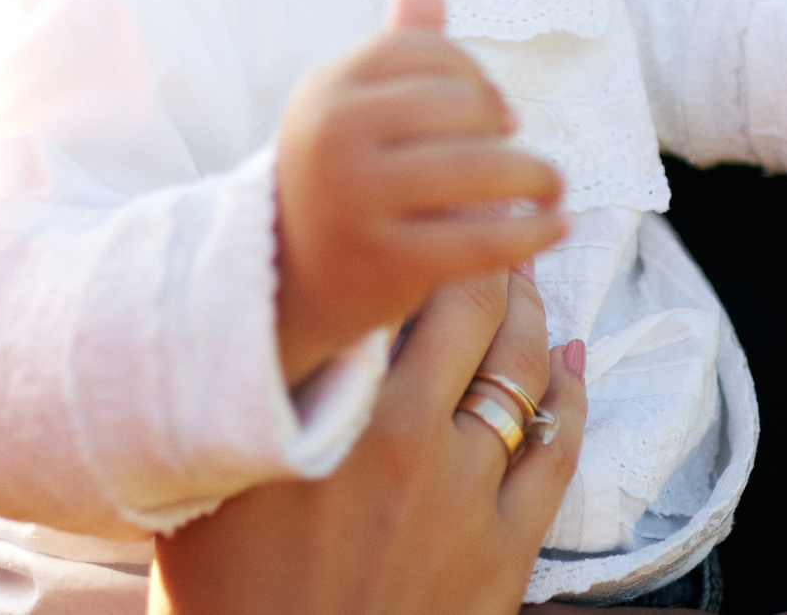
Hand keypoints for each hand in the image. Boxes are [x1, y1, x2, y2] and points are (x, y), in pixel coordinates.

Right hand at [154, 268, 587, 614]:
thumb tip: (277, 319)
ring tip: (523, 280)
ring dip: (529, 311)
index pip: (388, 287)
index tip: (417, 210)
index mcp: (329, 411)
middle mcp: (403, 436)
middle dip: (480, 256)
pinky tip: (570, 361)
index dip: (411, 235)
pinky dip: (569, 391)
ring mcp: (464, 490)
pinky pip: (558, 444)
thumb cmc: (228, 599)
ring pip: (522, 365)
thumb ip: (258, 394)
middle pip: (467, 308)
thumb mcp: (217, 479)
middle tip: (480, 228)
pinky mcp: (507, 546)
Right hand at [276, 0, 567, 384]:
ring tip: (552, 188)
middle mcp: (333, 134)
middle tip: (518, 156)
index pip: (427, 52)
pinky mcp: (386, 260)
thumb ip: (396, 49)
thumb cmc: (340, 181)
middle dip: (502, 126)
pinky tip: (556, 226)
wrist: (287, 283)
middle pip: (459, 104)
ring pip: (478, 168)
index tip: (493, 115)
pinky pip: (483, 238)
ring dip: (534, 175)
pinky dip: (533, 231)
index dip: (475, 77)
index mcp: (327, 89)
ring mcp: (355, 197)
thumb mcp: (351, 110)